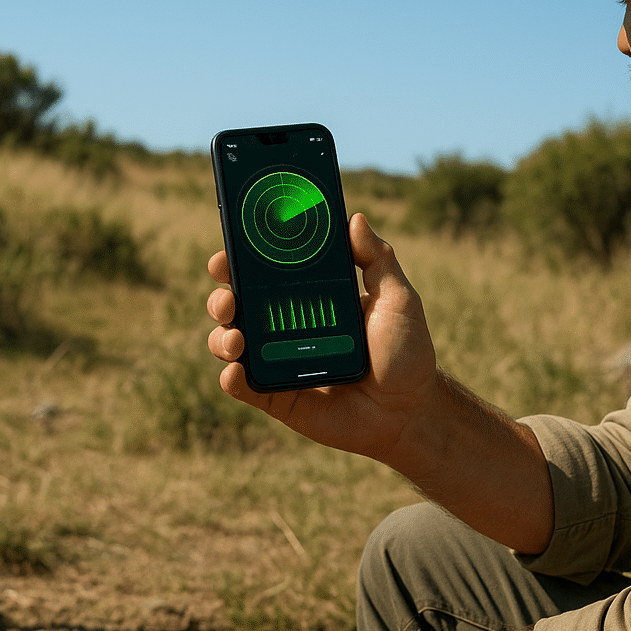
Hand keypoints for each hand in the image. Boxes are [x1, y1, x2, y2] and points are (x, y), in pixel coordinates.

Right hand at [205, 214, 438, 462]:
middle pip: (237, 305)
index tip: (233, 247)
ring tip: (237, 338)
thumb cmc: (406, 353)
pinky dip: (231, 378)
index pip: (265, 273)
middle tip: (228, 296)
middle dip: (221, 296)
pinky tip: (236, 371)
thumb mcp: (397, 300)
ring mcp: (277, 362)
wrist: (409, 412)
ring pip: (230, 343)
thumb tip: (355, 218)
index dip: (242, 259)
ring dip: (221, 336)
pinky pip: (242, 387)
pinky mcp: (276, 396)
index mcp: (308, 299)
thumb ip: (377, 260)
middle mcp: (285, 327)